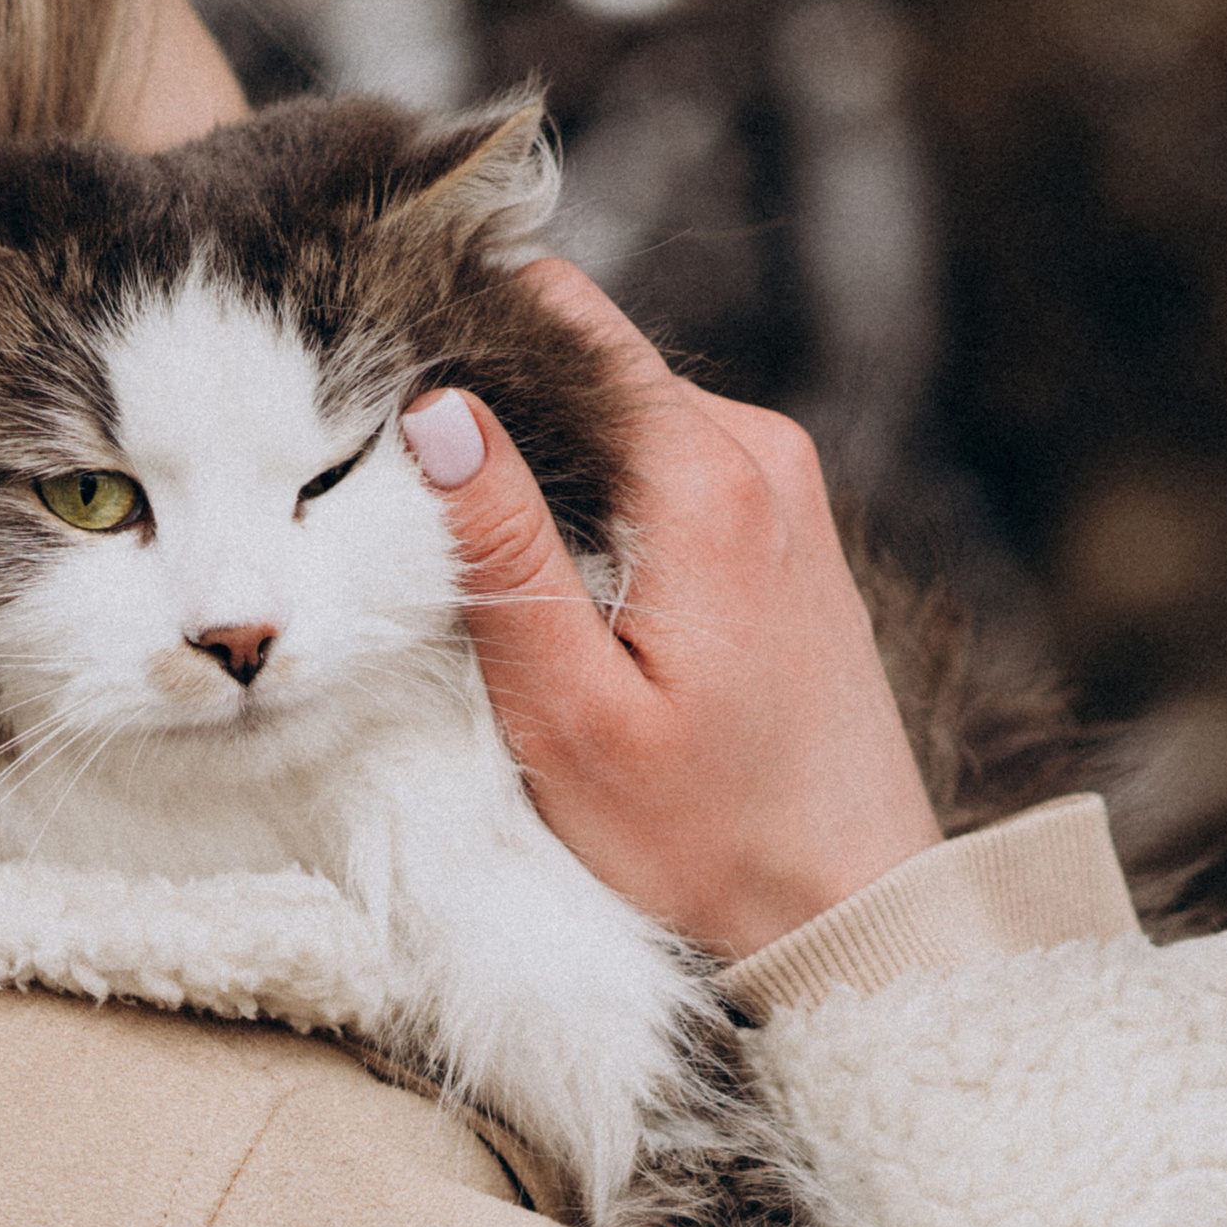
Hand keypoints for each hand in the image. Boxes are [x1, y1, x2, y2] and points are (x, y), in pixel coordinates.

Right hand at [401, 262, 940, 958]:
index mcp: (705, 478)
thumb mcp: (570, 711)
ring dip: (549, 468)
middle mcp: (760, 451)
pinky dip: (602, 506)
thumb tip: (437, 412)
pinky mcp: (785, 529)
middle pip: (589, 364)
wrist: (849, 911)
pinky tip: (568, 594)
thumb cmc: (706, 840)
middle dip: (497, 410)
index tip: (378, 391)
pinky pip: (668, 469)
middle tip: (410, 503)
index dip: (459, 329)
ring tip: (487, 564)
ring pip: (624, 418)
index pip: (561, 315)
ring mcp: (784, 485)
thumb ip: (504, 551)